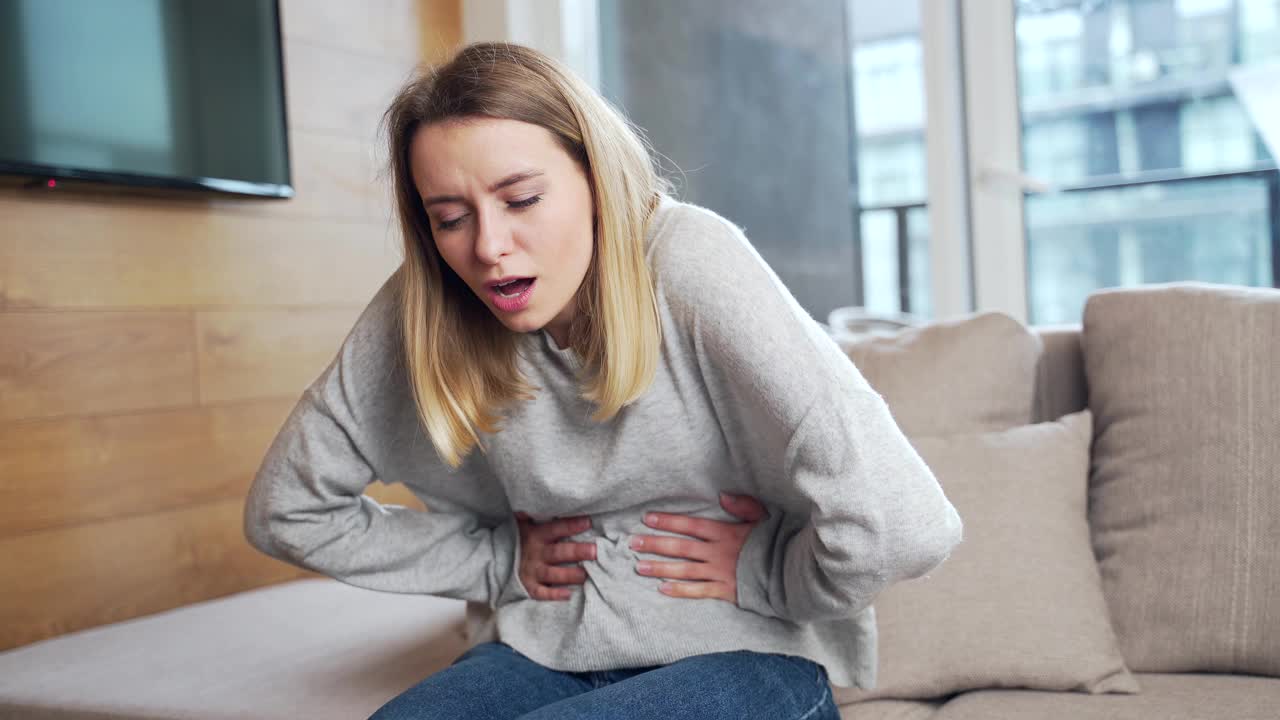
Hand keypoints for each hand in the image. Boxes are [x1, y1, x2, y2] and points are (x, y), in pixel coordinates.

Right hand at [515, 512, 596, 600]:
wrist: (496, 560)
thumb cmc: (518, 539)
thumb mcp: (522, 524)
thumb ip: (529, 514)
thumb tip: (528, 505)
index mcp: (536, 535)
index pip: (556, 528)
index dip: (571, 525)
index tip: (588, 522)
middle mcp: (536, 553)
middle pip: (558, 552)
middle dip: (576, 551)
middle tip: (594, 551)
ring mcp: (532, 571)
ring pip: (552, 573)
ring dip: (569, 574)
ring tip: (585, 574)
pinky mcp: (529, 586)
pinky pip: (541, 592)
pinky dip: (553, 595)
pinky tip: (567, 595)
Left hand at [631, 493, 767, 603]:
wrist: (790, 573)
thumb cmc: (777, 542)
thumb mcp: (763, 517)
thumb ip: (743, 506)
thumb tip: (722, 496)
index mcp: (725, 533)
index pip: (690, 525)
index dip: (668, 521)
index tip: (648, 519)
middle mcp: (717, 553)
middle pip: (680, 547)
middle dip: (655, 544)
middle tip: (632, 543)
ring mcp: (719, 573)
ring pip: (683, 570)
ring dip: (660, 568)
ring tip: (639, 566)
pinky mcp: (725, 591)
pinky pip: (698, 591)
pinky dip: (679, 590)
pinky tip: (662, 589)